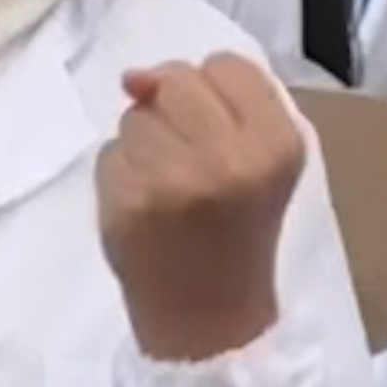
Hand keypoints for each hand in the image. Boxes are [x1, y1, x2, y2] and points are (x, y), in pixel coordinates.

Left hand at [98, 54, 306, 362]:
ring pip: (136, 116)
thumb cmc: (238, 234)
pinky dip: (120, 176)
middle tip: (189, 163)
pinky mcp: (129, 202)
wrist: (210, 321)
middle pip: (176, 80)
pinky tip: (145, 211)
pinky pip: (109, 154)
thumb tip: (135, 77)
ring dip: (143, 145)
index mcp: (277, 144)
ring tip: (169, 191)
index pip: (228, 65)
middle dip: (173, 111)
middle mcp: (230, 157)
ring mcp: (175, 180)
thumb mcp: (262, 163)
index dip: (215, 94)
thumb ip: (221, 103)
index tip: (220, 135)